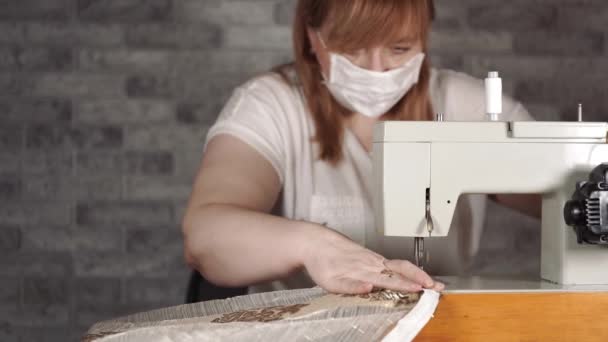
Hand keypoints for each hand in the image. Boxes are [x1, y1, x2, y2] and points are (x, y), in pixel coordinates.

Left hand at [301, 224, 444, 293]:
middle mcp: (372, 263)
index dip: (407, 285)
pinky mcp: (372, 257)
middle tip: (438, 286)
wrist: (315, 242)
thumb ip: (350, 286)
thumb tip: (368, 287)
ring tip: (433, 282)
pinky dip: (408, 269)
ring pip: (401, 265)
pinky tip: (414, 275)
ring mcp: (373, 258)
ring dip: (419, 273)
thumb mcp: (331, 281)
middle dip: (422, 278)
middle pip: (402, 269)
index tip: (421, 290)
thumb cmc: (322, 263)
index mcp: (365, 270)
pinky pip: (394, 263)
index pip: (391, 279)